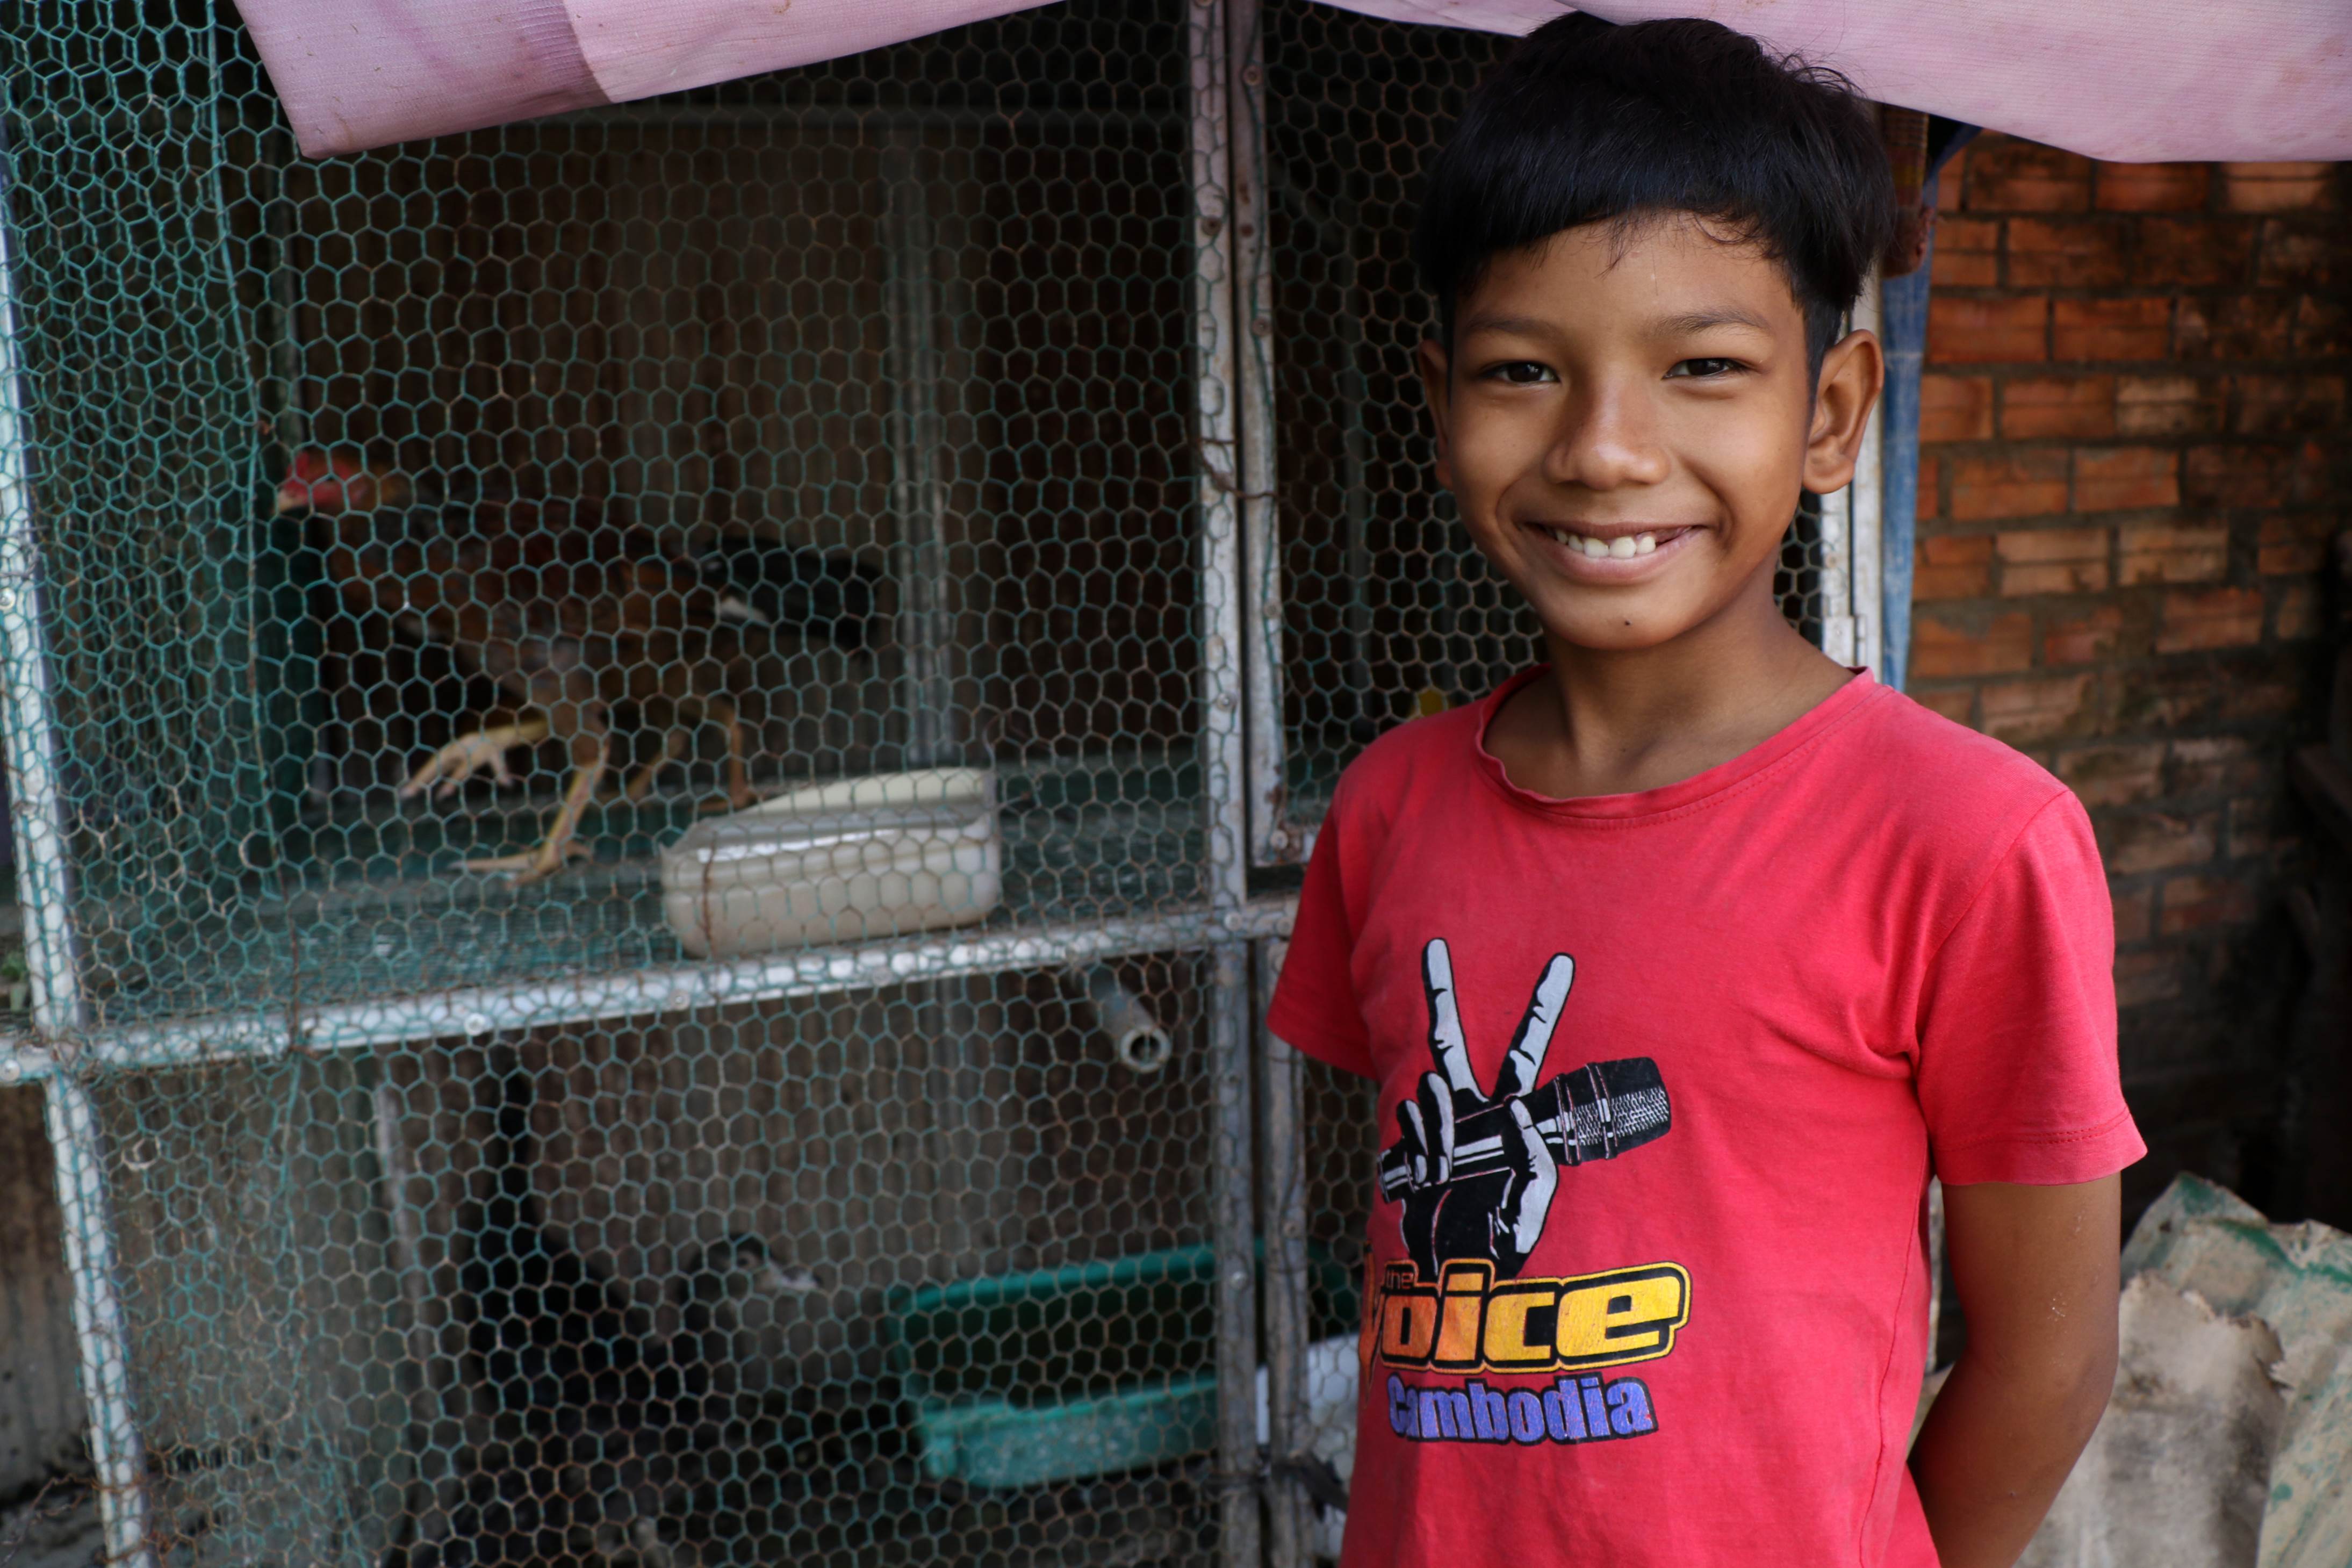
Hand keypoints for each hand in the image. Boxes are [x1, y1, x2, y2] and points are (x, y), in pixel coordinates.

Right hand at [1391, 938, 1573, 1279]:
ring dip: (1439, 1121)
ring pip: (1428, 1083)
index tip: (1562, 960)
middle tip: (1433, 944)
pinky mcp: (1404, 1148)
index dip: (1542, 1006)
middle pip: (1449, 1039)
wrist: (1455, 1279)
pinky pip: (1408, 1116)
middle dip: (1437, 991)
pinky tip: (1430, 1176)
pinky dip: (1422, 1144)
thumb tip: (1515, 1107)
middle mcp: (1471, 1113)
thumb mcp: (1536, 1204)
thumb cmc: (1503, 1245)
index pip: (1525, 1051)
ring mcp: (1434, 1127)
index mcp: (1512, 1118)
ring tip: (1446, 1172)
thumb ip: (1534, 1155)